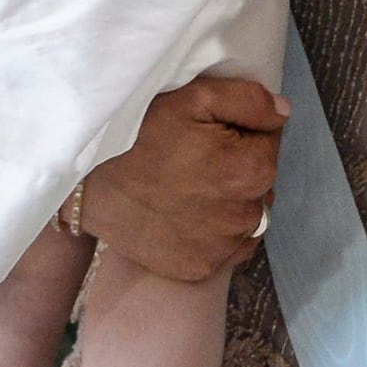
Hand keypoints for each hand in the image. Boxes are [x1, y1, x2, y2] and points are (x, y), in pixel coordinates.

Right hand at [79, 75, 286, 281]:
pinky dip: (216, 230)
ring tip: (190, 183)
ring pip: (246, 214)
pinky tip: (187, 212)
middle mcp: (242, 217)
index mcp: (249, 171)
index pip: (271, 142)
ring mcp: (220, 249)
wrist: (84, 182)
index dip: (244, 130)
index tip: (212, 129)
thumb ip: (249, 100)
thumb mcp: (193, 97)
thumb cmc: (137, 133)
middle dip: (240, 164)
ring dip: (230, 199)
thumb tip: (282, 114)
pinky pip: (228, 246)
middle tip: (197, 154)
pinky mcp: (198, 269)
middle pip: (260, 180)